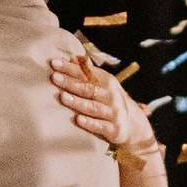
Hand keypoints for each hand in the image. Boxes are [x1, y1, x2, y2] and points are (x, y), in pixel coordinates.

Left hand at [50, 40, 158, 159]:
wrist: (132, 125)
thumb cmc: (109, 101)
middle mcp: (111, 96)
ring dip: (77, 102)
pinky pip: (100, 126)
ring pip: (93, 107)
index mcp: (108, 81)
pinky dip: (89, 123)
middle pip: (88, 88)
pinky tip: (78, 119)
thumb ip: (88, 72)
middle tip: (54, 77)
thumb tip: (73, 57)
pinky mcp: (113, 129)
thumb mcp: (103, 84)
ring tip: (62, 97)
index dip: (70, 68)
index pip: (86, 73)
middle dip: (71, 82)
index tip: (54, 63)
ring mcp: (113, 113)